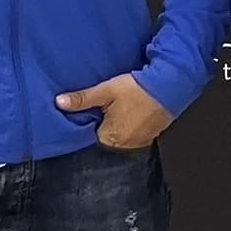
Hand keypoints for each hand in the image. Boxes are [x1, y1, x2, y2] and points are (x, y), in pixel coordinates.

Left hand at [57, 72, 174, 151]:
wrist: (171, 85)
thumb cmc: (139, 89)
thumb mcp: (106, 90)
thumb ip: (82, 99)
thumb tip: (60, 103)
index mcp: (110, 137)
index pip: (87, 138)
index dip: (83, 126)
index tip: (82, 116)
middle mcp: (124, 145)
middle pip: (103, 139)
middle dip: (99, 126)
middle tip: (100, 110)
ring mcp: (138, 142)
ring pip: (118, 137)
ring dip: (114, 127)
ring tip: (115, 110)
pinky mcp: (149, 136)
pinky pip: (132, 135)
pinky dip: (128, 126)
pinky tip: (129, 113)